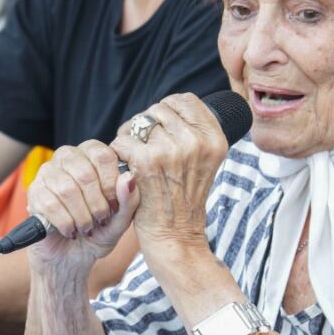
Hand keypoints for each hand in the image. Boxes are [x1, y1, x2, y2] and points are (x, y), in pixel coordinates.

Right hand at [26, 140, 138, 279]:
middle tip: (101, 219)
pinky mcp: (34, 193)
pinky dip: (66, 223)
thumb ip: (129, 200)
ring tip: (87, 227)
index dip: (111, 183)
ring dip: (81, 215)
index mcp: (92, 156)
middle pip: (84, 172)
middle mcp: (68, 158)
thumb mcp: (121, 220)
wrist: (72, 256)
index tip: (115, 206)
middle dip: (97, 203)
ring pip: (67, 189)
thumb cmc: (99, 232)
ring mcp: (48, 173)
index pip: (102, 155)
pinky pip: (50, 204)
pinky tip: (71, 230)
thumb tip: (128, 178)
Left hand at [110, 93, 228, 250]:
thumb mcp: (203, 161)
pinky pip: (123, 140)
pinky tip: (127, 167)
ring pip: (138, 124)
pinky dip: (118, 152)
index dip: (167, 109)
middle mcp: (197, 141)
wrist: (176, 235)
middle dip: (145, 124)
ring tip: (134, 157)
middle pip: (158, 109)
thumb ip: (194, 132)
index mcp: (215, 139)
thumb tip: (168, 106)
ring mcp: (173, 150)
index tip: (160, 127)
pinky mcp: (148, 160)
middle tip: (143, 146)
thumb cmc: (183, 198)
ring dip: (130, 137)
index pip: (185, 100)